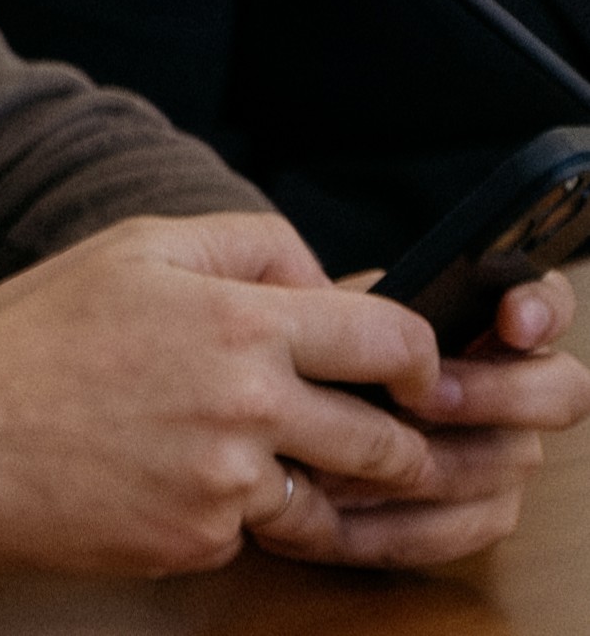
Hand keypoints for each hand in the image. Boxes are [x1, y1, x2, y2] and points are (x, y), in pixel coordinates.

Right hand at [0, 213, 584, 577]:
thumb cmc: (27, 338)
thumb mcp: (130, 249)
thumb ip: (244, 244)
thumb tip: (323, 279)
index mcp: (237, 322)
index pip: (393, 342)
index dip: (417, 359)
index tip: (406, 374)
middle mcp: (246, 406)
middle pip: (387, 440)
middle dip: (388, 440)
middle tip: (356, 433)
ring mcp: (224, 484)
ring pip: (327, 495)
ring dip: (307, 480)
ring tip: (240, 452)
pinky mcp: (197, 543)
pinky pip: (250, 532)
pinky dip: (224, 511)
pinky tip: (161, 477)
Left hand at [263, 268, 589, 565]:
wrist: (276, 424)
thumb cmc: (307, 361)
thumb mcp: (315, 323)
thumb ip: (346, 310)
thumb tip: (340, 309)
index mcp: (482, 329)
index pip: (545, 304)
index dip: (541, 308)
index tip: (512, 320)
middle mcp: (513, 391)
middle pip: (559, 391)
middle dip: (498, 393)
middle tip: (427, 398)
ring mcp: (503, 454)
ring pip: (510, 464)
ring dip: (431, 463)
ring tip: (354, 455)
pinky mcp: (476, 514)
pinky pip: (459, 530)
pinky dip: (392, 524)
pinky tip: (330, 510)